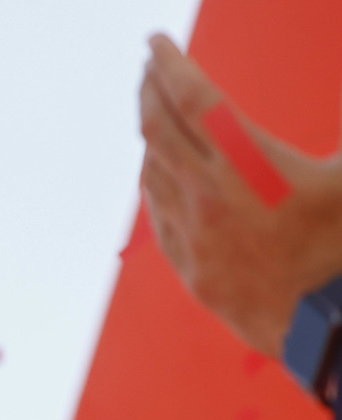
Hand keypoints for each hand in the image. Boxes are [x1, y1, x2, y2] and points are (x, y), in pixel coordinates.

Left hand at [138, 33, 341, 356]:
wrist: (331, 327)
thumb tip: (337, 119)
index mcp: (249, 162)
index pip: (193, 98)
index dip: (169, 64)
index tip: (153, 42)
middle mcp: (209, 194)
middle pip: (158, 129)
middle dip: (149, 91)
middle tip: (148, 68)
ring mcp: (193, 234)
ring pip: (152, 171)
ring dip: (150, 135)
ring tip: (155, 112)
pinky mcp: (189, 268)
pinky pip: (158, 213)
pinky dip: (154, 181)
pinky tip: (158, 171)